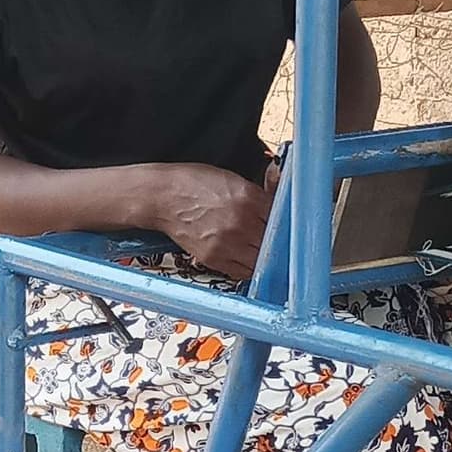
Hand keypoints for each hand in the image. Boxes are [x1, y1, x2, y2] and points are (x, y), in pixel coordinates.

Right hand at [155, 164, 275, 280]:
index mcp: (248, 198)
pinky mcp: (213, 258)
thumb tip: (280, 208)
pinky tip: (247, 259)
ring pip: (261, 261)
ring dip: (265, 258)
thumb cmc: (193, 184)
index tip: (289, 229)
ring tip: (263, 252)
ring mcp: (226, 243)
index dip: (287, 225)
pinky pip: (241, 271)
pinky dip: (248, 268)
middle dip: (278, 243)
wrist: (162, 197)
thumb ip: (259, 196)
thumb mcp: (232, 180)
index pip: (282, 219)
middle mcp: (240, 222)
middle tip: (279, 243)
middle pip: (274, 242)